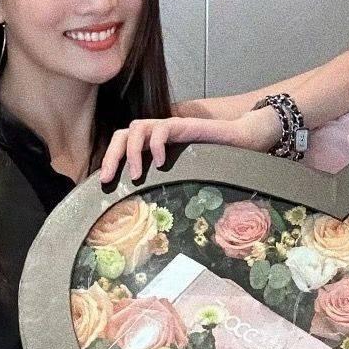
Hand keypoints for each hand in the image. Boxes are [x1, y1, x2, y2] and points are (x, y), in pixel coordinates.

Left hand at [99, 107, 280, 183]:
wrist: (244, 139)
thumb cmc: (218, 161)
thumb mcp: (186, 177)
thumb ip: (169, 187)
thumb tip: (151, 223)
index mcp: (154, 146)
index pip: (122, 145)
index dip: (110, 162)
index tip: (105, 186)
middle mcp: (159, 134)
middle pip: (122, 135)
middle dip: (112, 156)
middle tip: (108, 180)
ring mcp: (171, 127)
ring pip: (137, 127)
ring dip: (132, 151)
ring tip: (138, 174)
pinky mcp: (184, 125)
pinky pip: (163, 127)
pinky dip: (156, 142)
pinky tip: (162, 162)